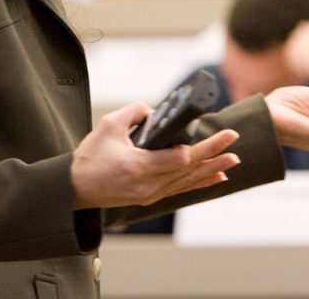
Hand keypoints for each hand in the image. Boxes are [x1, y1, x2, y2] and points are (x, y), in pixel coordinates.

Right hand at [71, 101, 240, 209]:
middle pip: (189, 169)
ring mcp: (150, 194)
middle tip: (233, 141)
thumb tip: (154, 111)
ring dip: (211, 169)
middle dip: (214, 154)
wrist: (75, 188)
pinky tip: (216, 178)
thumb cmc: (90, 157)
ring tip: (232, 160)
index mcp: (138, 167)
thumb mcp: (109, 126)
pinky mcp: (149, 197)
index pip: (179, 158)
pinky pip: (180, 189)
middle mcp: (148, 185)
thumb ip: (134, 112)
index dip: (201, 148)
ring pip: (188, 181)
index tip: (217, 134)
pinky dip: (199, 182)